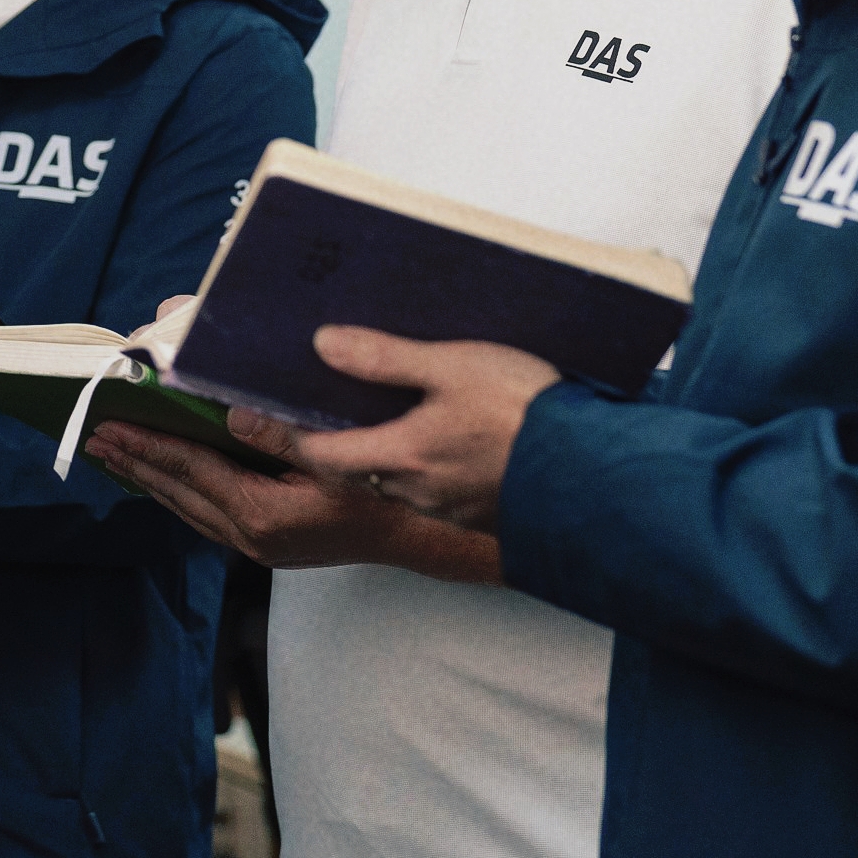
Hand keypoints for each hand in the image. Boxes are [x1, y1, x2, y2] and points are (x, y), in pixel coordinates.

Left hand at [81, 414, 501, 580]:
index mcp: (263, 514)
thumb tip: (224, 406)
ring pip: (188, 507)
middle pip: (178, 492)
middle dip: (135, 461)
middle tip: (93, 435)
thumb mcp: (335, 452)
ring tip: (113, 452)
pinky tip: (164, 474)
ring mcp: (258, 546)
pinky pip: (207, 514)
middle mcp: (252, 536)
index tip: (109, 426)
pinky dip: (178, 490)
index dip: (147, 445)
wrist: (418, 536)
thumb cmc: (381, 487)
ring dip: (150, 477)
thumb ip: (277, 430)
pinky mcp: (266, 545)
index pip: (191, 470)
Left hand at [272, 330, 559, 533]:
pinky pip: (437, 488)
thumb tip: (323, 345)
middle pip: (354, 468)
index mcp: (401, 456)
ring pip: (397, 478)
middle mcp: (417, 490)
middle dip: (334, 442)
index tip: (258, 415)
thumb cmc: (527, 415)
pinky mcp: (483, 512)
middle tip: (320, 407)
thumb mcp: (453, 366)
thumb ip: (385, 358)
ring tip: (386, 413)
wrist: (599, 472)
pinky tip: (442, 436)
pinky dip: (426, 464)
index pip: (318, 453)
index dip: (285, 433)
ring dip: (384, 451)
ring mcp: (451, 507)